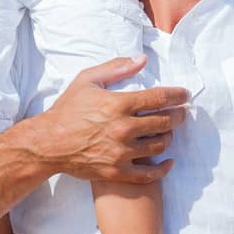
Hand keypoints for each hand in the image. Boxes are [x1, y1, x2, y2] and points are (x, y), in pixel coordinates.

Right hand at [26, 58, 189, 184]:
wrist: (48, 144)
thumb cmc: (67, 110)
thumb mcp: (87, 80)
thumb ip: (116, 67)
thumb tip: (142, 59)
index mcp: (118, 104)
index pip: (159, 98)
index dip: (177, 95)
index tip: (185, 95)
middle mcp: (123, 129)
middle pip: (165, 122)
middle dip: (178, 115)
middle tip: (181, 112)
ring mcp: (121, 153)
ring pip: (160, 145)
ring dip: (169, 137)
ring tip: (168, 131)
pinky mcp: (117, 172)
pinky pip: (149, 174)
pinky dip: (163, 168)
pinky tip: (169, 161)